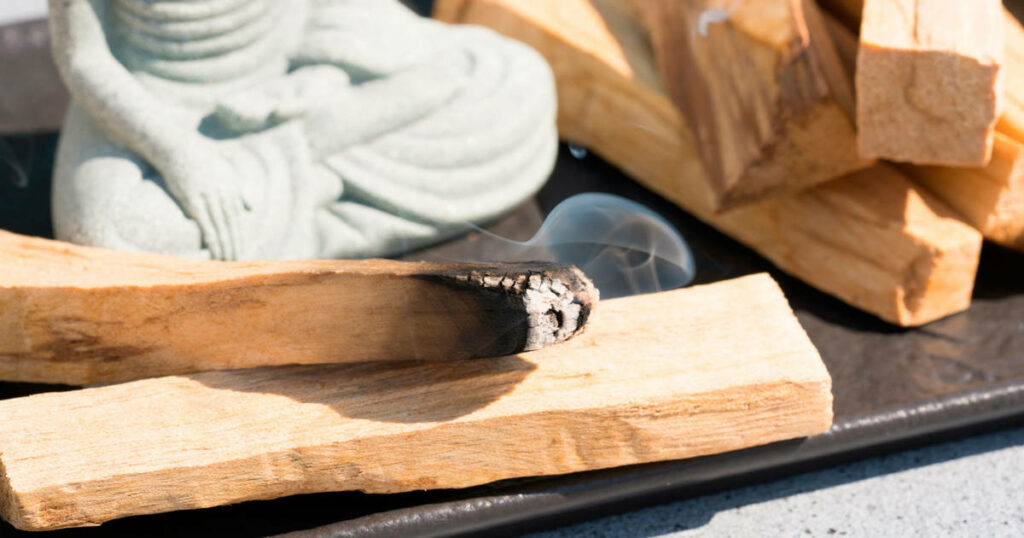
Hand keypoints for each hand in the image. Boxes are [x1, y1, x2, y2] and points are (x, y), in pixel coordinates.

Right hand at [161, 141, 252, 260]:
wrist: (180, 148)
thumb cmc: (203, 162)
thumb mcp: (227, 173)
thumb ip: (239, 192)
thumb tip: (251, 209)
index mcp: (232, 189)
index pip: (238, 219)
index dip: (240, 237)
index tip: (243, 253)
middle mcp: (222, 193)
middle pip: (231, 224)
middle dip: (235, 244)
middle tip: (238, 262)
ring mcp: (207, 196)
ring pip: (219, 225)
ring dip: (224, 244)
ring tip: (227, 260)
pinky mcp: (191, 197)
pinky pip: (203, 220)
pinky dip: (210, 235)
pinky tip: (213, 248)